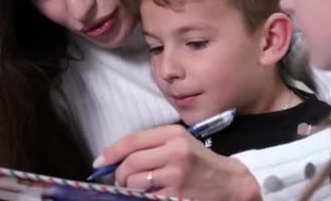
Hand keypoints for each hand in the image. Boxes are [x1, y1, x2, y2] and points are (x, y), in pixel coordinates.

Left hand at [97, 125, 260, 200]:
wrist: (231, 182)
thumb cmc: (200, 161)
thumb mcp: (179, 142)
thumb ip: (150, 145)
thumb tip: (114, 157)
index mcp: (173, 135)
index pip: (132, 141)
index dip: (111, 152)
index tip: (100, 161)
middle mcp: (174, 153)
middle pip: (130, 164)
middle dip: (119, 174)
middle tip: (120, 179)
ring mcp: (176, 176)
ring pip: (135, 183)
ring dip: (129, 188)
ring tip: (136, 188)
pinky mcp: (177, 195)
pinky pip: (147, 197)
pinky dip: (142, 197)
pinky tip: (148, 194)